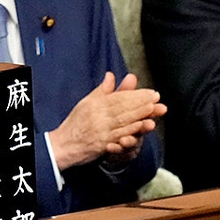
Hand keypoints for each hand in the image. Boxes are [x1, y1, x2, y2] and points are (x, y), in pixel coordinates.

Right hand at [48, 72, 165, 169]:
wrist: (62, 145)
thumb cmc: (76, 123)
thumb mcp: (87, 103)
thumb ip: (102, 90)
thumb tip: (111, 75)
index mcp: (96, 104)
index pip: (120, 98)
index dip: (137, 95)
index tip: (151, 93)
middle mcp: (99, 115)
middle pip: (124, 108)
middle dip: (142, 103)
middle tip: (157, 98)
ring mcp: (101, 130)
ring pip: (124, 120)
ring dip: (140, 115)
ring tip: (154, 109)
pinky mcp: (102, 143)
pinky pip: (119, 136)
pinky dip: (132, 130)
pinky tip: (142, 126)